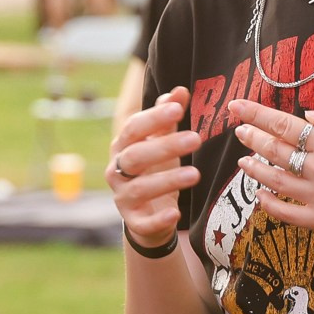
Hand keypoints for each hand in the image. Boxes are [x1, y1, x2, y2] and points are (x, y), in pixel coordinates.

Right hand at [108, 86, 202, 249]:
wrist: (146, 214)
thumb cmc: (155, 170)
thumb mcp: (160, 142)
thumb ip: (167, 118)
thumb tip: (180, 90)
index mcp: (123, 147)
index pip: (133, 129)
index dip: (153, 118)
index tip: (178, 109)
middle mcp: (117, 171)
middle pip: (135, 156)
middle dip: (164, 147)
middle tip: (196, 139)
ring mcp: (122, 197)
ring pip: (139, 188)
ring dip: (167, 180)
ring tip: (195, 174)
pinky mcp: (134, 222)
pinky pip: (143, 222)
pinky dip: (158, 218)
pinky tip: (175, 213)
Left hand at [228, 100, 313, 241]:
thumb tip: (307, 113)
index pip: (285, 125)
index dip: (256, 114)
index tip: (236, 107)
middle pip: (274, 150)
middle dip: (251, 137)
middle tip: (239, 130)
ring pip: (274, 180)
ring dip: (254, 169)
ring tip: (243, 160)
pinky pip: (285, 213)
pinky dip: (268, 204)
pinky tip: (259, 194)